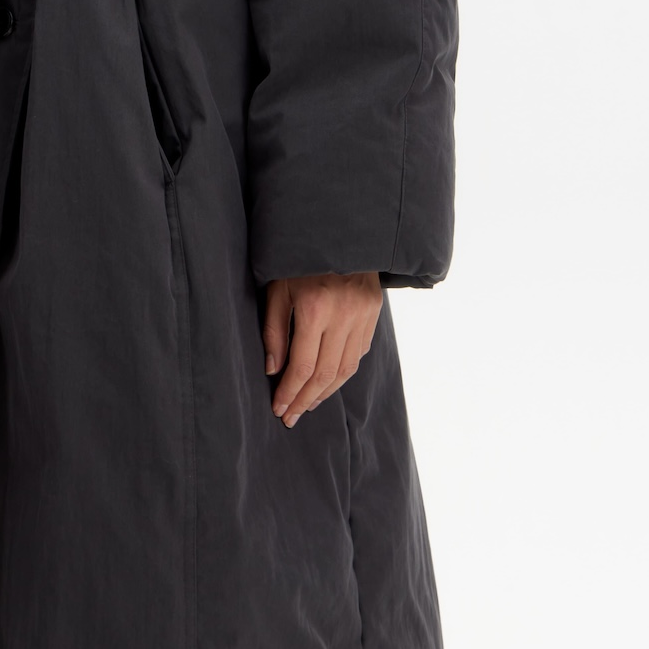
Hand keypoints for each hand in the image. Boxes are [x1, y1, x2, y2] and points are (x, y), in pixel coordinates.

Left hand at [263, 272, 383, 426]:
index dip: (290, 392)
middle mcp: (343, 314)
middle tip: (290, 417)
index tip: (279, 409)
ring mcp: (363, 315)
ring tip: (307, 405)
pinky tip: (327, 382)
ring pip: (346, 369)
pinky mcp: (374, 314)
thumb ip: (274, 331)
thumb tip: (274, 370)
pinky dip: (342, 373)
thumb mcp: (277, 288)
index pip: (303, 365)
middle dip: (305, 399)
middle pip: (326, 373)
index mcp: (315, 307)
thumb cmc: (298, 259)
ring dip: (325, 392)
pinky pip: (358, 353)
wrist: (340, 231)